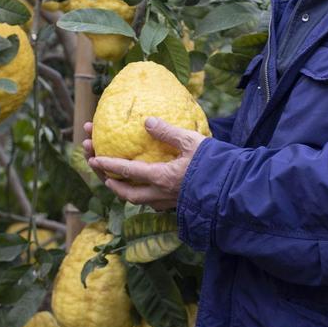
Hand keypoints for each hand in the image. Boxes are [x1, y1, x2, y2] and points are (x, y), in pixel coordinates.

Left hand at [83, 118, 206, 210]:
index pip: (126, 172)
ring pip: (138, 200)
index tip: (94, 159)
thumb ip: (167, 132)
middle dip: (109, 182)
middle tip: (99, 170)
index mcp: (161, 177)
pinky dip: (140, 194)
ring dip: (123, 191)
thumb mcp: (191, 141)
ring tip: (114, 180)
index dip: (107, 165)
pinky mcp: (177, 205)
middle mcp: (160, 194)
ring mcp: (168, 203)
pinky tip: (142, 186)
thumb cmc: (214, 163)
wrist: (233, 189)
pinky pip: (152, 202)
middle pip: (126, 193)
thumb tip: (147, 121)